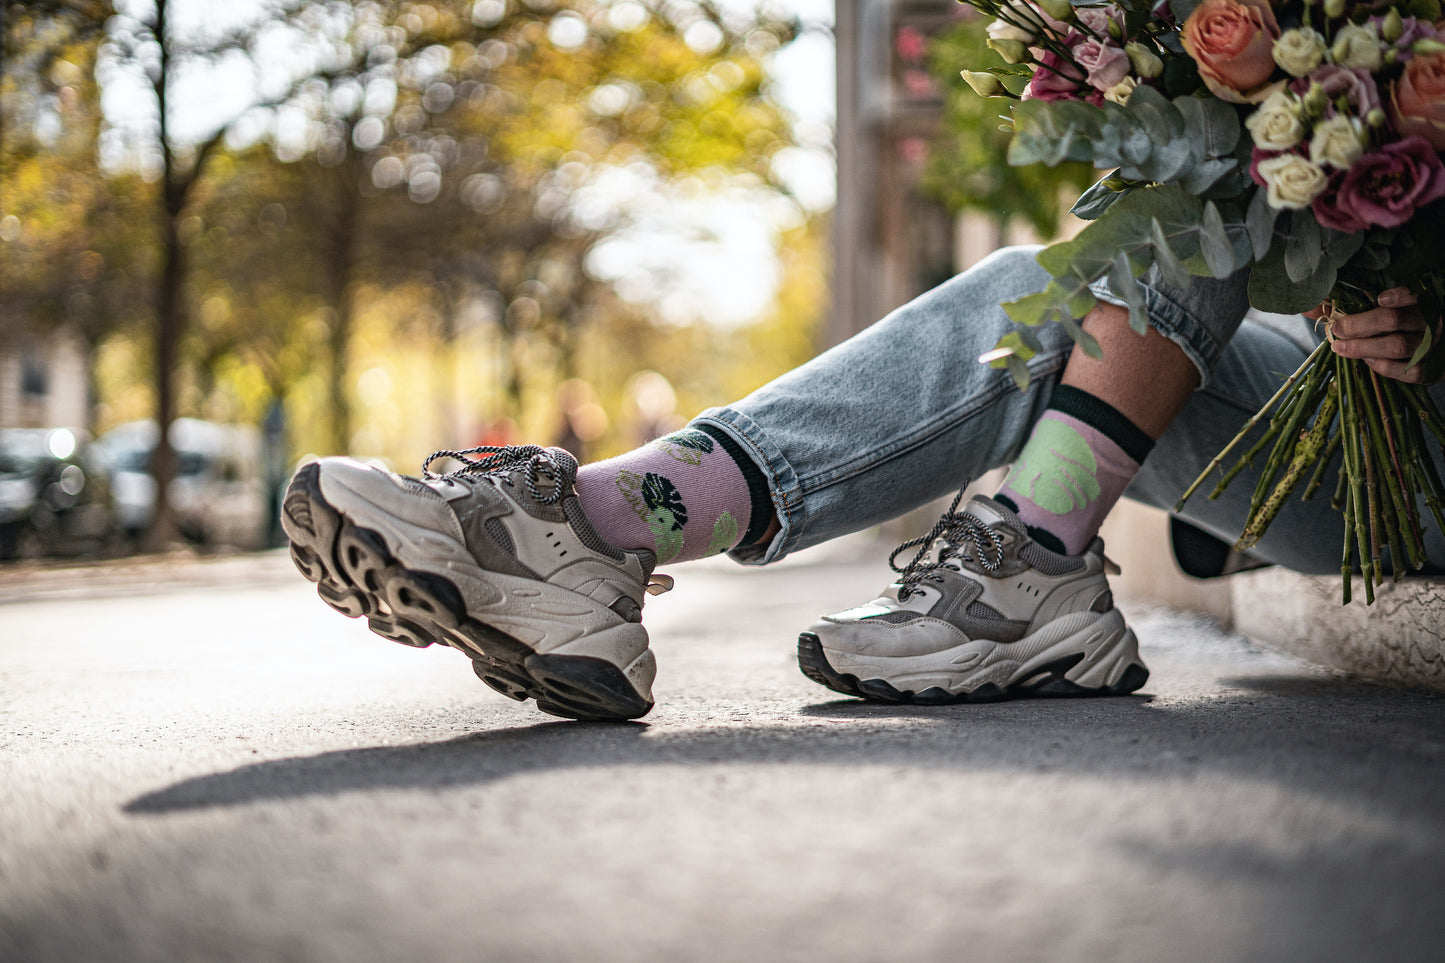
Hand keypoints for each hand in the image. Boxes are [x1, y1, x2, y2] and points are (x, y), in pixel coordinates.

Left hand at [1326, 288, 1442, 384]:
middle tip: (1337, 329)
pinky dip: (1383, 366)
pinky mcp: (1431, 370)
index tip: (1380, 298)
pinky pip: (1406, 370)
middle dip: (1360, 325)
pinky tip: (1368, 361)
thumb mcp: (1402, 309)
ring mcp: (1431, 347)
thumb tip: (1322, 306)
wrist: (1441, 352)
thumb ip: (1374, 305)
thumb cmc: (1412, 326)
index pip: (1415, 295)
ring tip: (1341, 348)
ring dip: (1363, 347)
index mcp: (1425, 304)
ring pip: (1397, 346)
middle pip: (1394, 320)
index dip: (1399, 295)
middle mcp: (1430, 324)